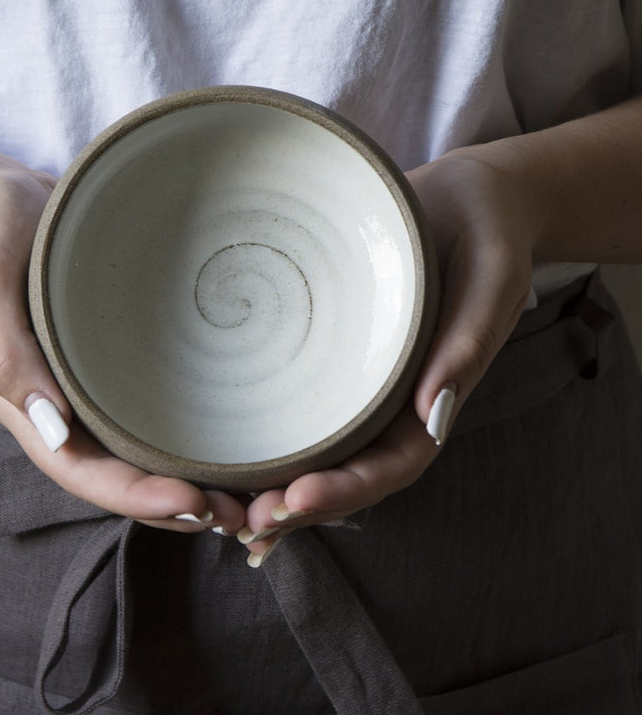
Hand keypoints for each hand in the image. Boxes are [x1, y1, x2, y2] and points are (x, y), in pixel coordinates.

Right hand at [0, 154, 245, 533]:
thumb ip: (1, 353)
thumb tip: (53, 427)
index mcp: (27, 404)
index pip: (82, 473)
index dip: (136, 498)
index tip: (193, 505)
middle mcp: (64, 407)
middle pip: (121, 477)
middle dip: (178, 504)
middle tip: (243, 515)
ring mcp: (93, 387)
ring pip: (143, 453)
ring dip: (194, 481)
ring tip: (253, 495)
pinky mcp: (120, 359)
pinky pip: (157, 407)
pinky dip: (194, 433)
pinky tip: (240, 437)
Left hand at [241, 146, 536, 555]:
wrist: (468, 195)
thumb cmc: (488, 232)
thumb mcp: (493, 277)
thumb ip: (471, 341)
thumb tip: (434, 415)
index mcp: (435, 397)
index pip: (393, 466)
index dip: (345, 491)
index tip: (293, 501)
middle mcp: (394, 401)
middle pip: (347, 472)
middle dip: (298, 504)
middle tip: (241, 518)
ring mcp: (361, 381)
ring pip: (318, 448)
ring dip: (275, 481)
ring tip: (221, 503)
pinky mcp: (330, 351)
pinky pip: (299, 400)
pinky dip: (267, 432)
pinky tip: (220, 445)